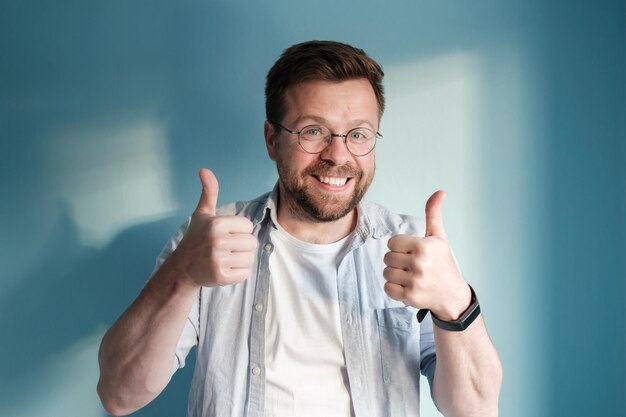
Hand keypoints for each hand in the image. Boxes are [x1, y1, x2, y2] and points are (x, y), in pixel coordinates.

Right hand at [172, 168, 257, 286]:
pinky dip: (237, 273)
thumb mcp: (202, 214)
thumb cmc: (196, 238)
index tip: (226, 234)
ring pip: (249, 258)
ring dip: (240, 260)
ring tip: (225, 258)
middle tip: (226, 248)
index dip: (239, 231)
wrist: (182, 267)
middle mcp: (217, 241)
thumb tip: (204, 169)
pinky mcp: (220, 276)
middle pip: (252, 243)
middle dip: (242, 246)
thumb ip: (209, 192)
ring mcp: (218, 260)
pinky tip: (224, 269)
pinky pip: (244, 273)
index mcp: (217, 224)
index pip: (248, 226)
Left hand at [383, 191, 470, 320]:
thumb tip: (440, 192)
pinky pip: (387, 288)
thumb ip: (433, 214)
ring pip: (386, 273)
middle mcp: (419, 263)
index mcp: (423, 246)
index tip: (412, 252)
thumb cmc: (443, 262)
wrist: (452, 294)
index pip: (392, 242)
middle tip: (412, 265)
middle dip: (397, 261)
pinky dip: (394, 288)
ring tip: (410, 276)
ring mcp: (414, 281)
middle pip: (387, 257)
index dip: (400, 247)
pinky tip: (407, 286)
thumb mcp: (439, 237)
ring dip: (395, 275)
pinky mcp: (409, 296)